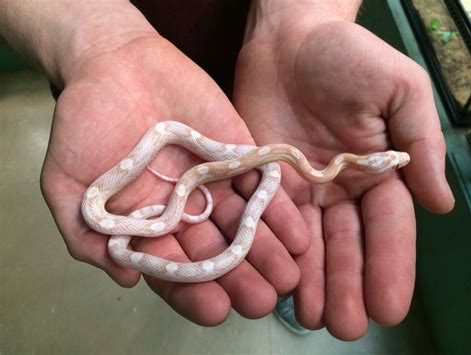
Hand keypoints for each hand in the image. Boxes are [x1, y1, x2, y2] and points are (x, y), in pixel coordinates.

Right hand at [39, 2, 304, 325]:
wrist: (113, 64)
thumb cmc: (84, 123)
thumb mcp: (67, 182)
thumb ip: (86, 234)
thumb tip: (125, 278)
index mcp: (149, 224)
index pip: (173, 268)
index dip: (193, 291)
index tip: (216, 309)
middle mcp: (186, 211)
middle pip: (216, 252)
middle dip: (240, 278)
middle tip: (263, 300)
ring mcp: (215, 182)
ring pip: (244, 224)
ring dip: (268, 250)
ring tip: (289, 275)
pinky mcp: (237, 153)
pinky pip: (261, 184)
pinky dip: (279, 208)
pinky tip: (298, 233)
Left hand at [233, 4, 453, 338]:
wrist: (288, 38)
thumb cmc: (348, 55)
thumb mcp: (400, 90)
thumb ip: (420, 144)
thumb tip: (440, 204)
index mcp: (377, 171)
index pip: (388, 227)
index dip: (390, 266)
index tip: (390, 307)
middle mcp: (340, 187)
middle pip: (347, 244)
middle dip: (349, 285)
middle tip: (347, 326)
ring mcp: (301, 187)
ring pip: (310, 242)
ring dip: (313, 281)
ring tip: (314, 318)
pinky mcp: (265, 179)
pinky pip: (272, 221)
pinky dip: (277, 252)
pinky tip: (280, 282)